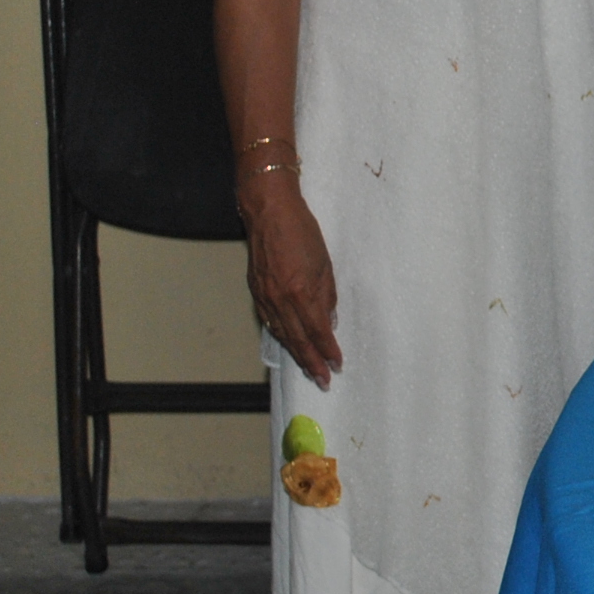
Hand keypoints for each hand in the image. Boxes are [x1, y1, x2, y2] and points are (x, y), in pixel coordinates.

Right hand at [243, 183, 343, 386]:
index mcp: (301, 291)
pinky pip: (270, 322)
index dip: (328, 350)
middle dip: (312, 362)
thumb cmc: (301, 231)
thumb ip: (327, 295)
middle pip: (298, 340)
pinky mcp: (256, 291)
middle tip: (323, 380)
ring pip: (282, 334)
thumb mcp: (324, 262)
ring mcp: (265, 297)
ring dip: (296, 354)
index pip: (317, 331)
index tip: (337, 363)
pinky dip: (281, 336)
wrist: (268, 212)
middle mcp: (280, 300)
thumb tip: (329, 321)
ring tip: (309, 369)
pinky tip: (289, 344)